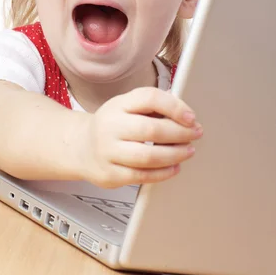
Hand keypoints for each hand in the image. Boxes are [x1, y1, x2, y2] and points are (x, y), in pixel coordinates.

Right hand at [79, 87, 202, 188]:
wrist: (80, 148)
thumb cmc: (111, 126)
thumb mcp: (126, 107)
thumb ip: (152, 106)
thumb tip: (184, 112)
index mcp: (117, 105)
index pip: (149, 98)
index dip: (174, 106)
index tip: (191, 117)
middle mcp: (110, 126)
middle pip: (151, 129)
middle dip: (180, 133)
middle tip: (195, 134)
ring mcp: (107, 151)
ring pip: (148, 156)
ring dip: (175, 154)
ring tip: (188, 151)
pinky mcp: (110, 174)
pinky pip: (142, 176)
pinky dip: (163, 172)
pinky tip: (174, 167)